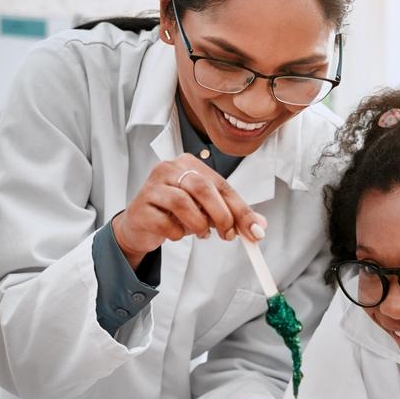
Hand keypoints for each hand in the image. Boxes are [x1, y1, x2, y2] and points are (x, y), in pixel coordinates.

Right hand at [112, 153, 266, 268]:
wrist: (140, 225)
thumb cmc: (174, 213)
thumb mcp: (207, 211)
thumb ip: (232, 215)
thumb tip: (259, 226)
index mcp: (189, 163)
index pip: (221, 184)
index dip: (240, 209)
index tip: (255, 230)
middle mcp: (169, 168)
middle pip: (202, 188)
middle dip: (221, 214)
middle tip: (228, 235)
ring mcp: (152, 186)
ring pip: (182, 203)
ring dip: (198, 224)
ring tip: (201, 233)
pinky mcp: (141, 207)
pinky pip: (165, 222)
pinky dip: (177, 233)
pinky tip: (177, 233)